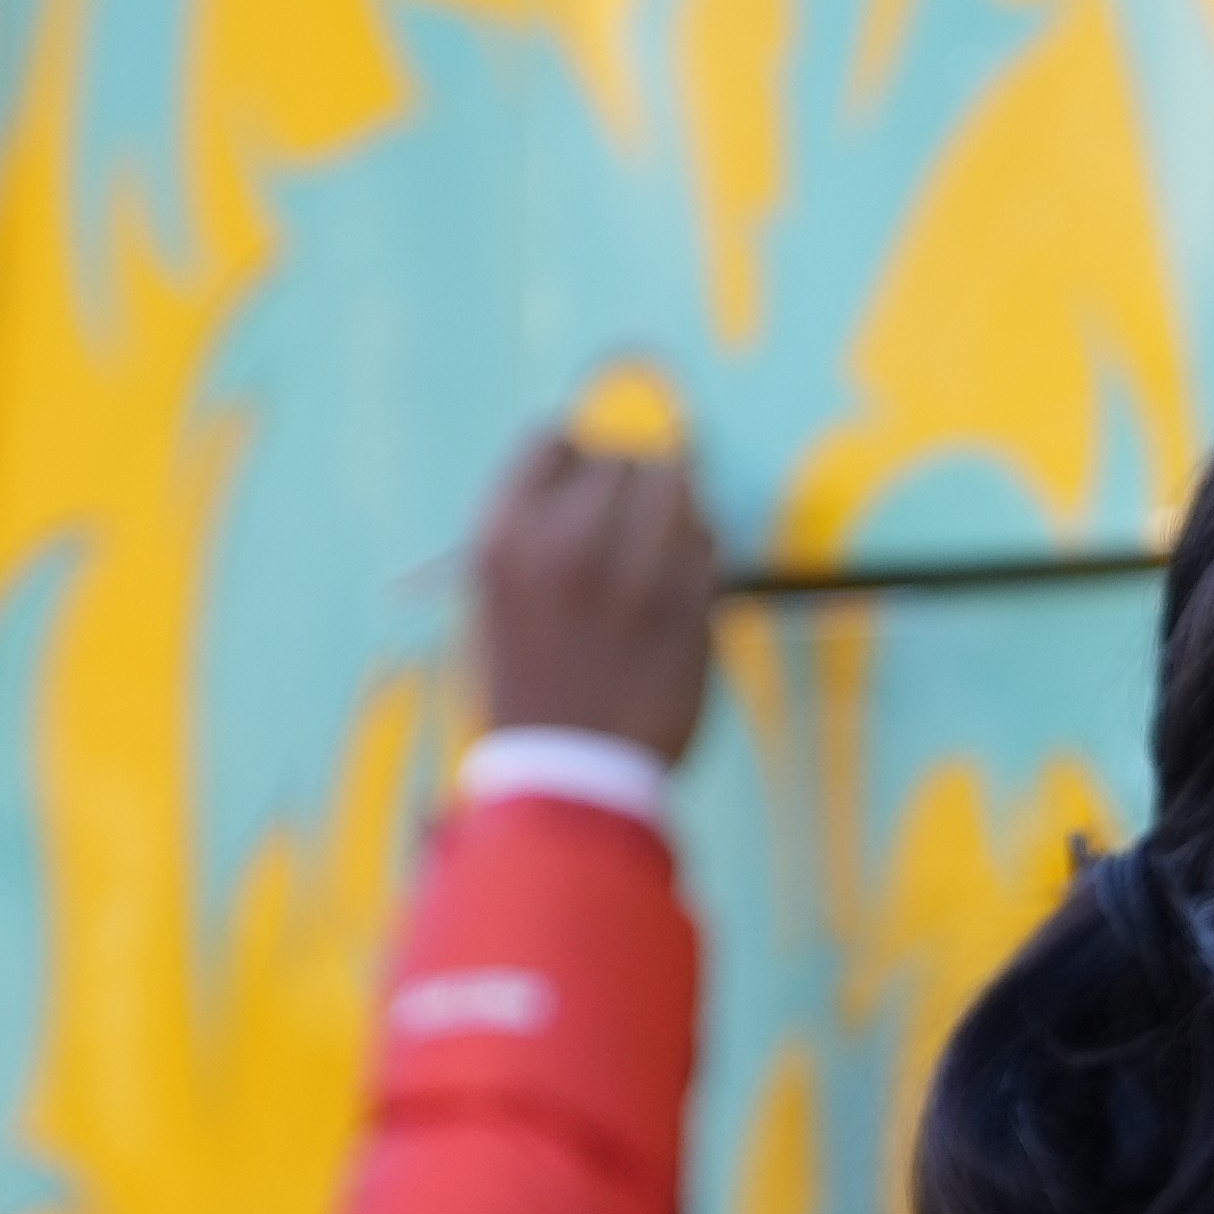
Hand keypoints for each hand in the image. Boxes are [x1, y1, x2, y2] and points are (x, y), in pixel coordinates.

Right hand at [470, 423, 719, 760]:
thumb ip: (544, 530)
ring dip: (678, 512)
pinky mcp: (688, 603)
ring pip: (679, 488)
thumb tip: (608, 468)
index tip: (590, 489)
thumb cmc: (532, 686)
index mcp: (503, 537)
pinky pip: (710, 542)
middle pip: (625, 458)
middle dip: (636, 486)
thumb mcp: (503, 595)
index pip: (555, 438)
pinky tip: (680, 590)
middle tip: (633, 531)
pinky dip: (702, 554)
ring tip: (658, 556)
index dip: (582, 458)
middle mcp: (564, 542)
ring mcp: (631, 570)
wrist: (568, 776)